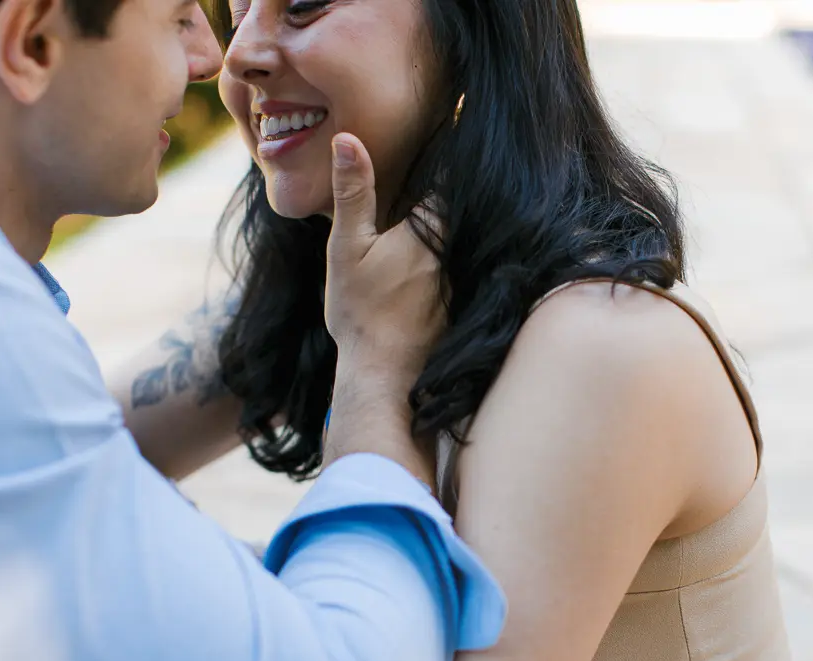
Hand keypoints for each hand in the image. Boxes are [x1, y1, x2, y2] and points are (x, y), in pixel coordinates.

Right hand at [324, 133, 444, 385]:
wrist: (384, 374)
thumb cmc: (361, 312)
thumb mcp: (346, 247)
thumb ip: (352, 192)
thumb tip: (348, 137)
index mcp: (430, 227)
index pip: (448, 177)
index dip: (442, 157)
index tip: (441, 133)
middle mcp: (457, 248)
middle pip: (460, 207)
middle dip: (446, 193)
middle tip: (443, 160)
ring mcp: (465, 277)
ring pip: (465, 237)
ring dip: (455, 227)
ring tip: (435, 221)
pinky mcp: (465, 302)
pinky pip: (466, 266)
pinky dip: (457, 257)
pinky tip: (430, 268)